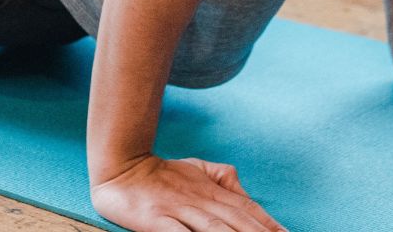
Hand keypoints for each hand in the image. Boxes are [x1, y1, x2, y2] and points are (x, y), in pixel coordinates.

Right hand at [91, 154, 287, 231]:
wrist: (121, 167)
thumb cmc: (163, 174)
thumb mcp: (198, 168)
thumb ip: (224, 178)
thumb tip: (246, 190)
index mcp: (214, 191)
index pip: (251, 211)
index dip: (272, 226)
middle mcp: (202, 201)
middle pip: (239, 223)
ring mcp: (180, 211)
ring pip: (215, 230)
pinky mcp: (157, 221)